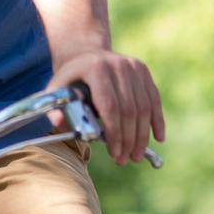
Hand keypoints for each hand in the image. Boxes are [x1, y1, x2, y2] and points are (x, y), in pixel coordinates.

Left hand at [48, 49, 165, 164]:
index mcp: (96, 68)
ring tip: (136, 155)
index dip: (114, 133)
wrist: (86, 54)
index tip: (114, 153)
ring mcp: (133, 66)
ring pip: (144, 107)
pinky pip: (154, 99)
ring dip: (142, 135)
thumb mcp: (57, 89)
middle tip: (124, 159)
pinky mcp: (143, 70)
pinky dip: (157, 120)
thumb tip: (57, 123)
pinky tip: (158, 138)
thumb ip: (55, 107)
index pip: (110, 106)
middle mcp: (118, 65)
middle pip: (129, 109)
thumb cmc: (70, 79)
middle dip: (128, 139)